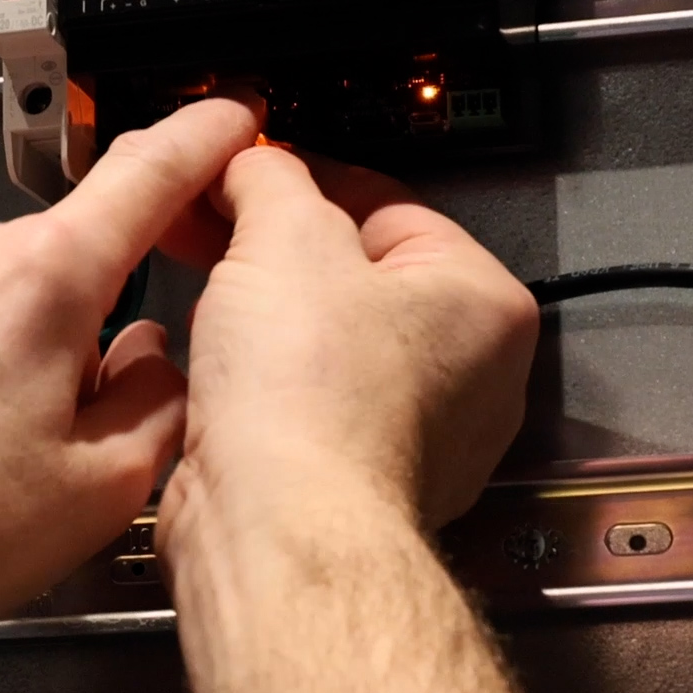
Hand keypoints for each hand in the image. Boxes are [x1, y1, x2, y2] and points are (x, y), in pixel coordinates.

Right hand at [162, 147, 536, 552]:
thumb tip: (254, 162)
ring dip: (261, 319)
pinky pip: (306, 409)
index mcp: (484, 301)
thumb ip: (270, 178)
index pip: (386, 204)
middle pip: (356, 277)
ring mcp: (419, 440)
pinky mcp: (358, 486)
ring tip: (207, 297)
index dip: (301, 179)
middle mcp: (472, 377)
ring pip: (327, 346)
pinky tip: (215, 373)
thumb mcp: (282, 235)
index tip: (247, 172)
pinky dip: (260, 388)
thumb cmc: (309, 398)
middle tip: (211, 228)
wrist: (275, 530)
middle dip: (272, 250)